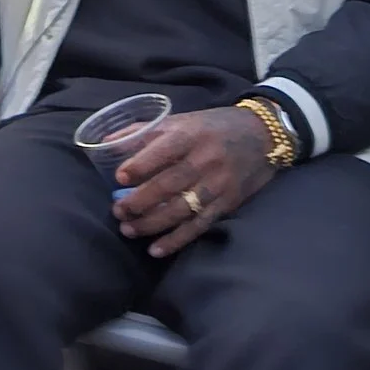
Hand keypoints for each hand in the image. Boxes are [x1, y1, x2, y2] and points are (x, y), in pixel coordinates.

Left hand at [113, 107, 278, 258]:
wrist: (263, 135)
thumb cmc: (213, 126)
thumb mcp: (182, 120)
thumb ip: (145, 131)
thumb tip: (106, 143)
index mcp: (190, 134)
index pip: (162, 151)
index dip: (140, 165)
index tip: (119, 177)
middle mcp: (204, 159)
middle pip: (169, 184)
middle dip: (140, 201)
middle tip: (117, 211)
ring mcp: (217, 184)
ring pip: (181, 209)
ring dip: (152, 223)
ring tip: (129, 230)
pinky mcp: (227, 203)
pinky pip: (199, 225)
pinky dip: (177, 240)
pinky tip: (156, 249)